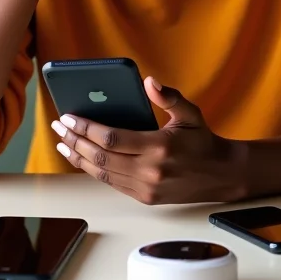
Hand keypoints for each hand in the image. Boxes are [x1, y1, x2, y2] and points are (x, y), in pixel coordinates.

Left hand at [50, 78, 245, 204]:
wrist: (221, 176)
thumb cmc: (203, 141)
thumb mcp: (191, 113)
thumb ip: (169, 97)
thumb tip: (149, 81)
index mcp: (158, 147)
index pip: (111, 138)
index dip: (86, 128)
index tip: (68, 117)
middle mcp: (149, 171)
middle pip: (100, 157)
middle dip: (74, 140)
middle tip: (58, 126)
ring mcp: (145, 188)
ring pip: (101, 173)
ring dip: (77, 157)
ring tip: (62, 142)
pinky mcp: (144, 198)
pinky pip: (111, 183)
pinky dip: (92, 170)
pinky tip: (81, 158)